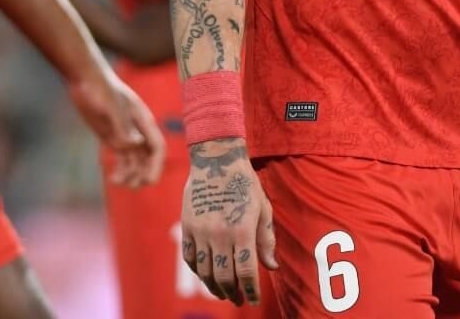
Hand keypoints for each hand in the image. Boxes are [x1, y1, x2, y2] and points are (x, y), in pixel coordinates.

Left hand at [69, 70, 165, 187]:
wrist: (84, 77)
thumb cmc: (100, 87)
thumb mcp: (110, 106)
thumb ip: (122, 127)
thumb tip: (135, 145)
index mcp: (143, 120)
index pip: (157, 146)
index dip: (156, 165)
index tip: (149, 181)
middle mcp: (137, 129)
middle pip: (149, 157)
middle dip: (145, 173)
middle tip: (134, 186)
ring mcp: (125, 134)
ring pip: (136, 161)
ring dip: (132, 175)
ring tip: (118, 182)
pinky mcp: (112, 137)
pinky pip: (122, 158)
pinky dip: (121, 171)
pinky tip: (113, 179)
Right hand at [180, 138, 278, 306]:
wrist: (216, 159)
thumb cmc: (245, 183)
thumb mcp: (262, 208)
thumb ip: (267, 240)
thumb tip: (272, 267)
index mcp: (243, 229)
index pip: (246, 271)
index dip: (251, 290)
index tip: (253, 299)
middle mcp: (220, 233)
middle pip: (224, 276)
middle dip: (232, 293)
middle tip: (238, 300)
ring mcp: (200, 231)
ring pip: (205, 271)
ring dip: (214, 287)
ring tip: (223, 292)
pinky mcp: (187, 226)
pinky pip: (189, 257)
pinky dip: (198, 271)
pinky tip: (206, 275)